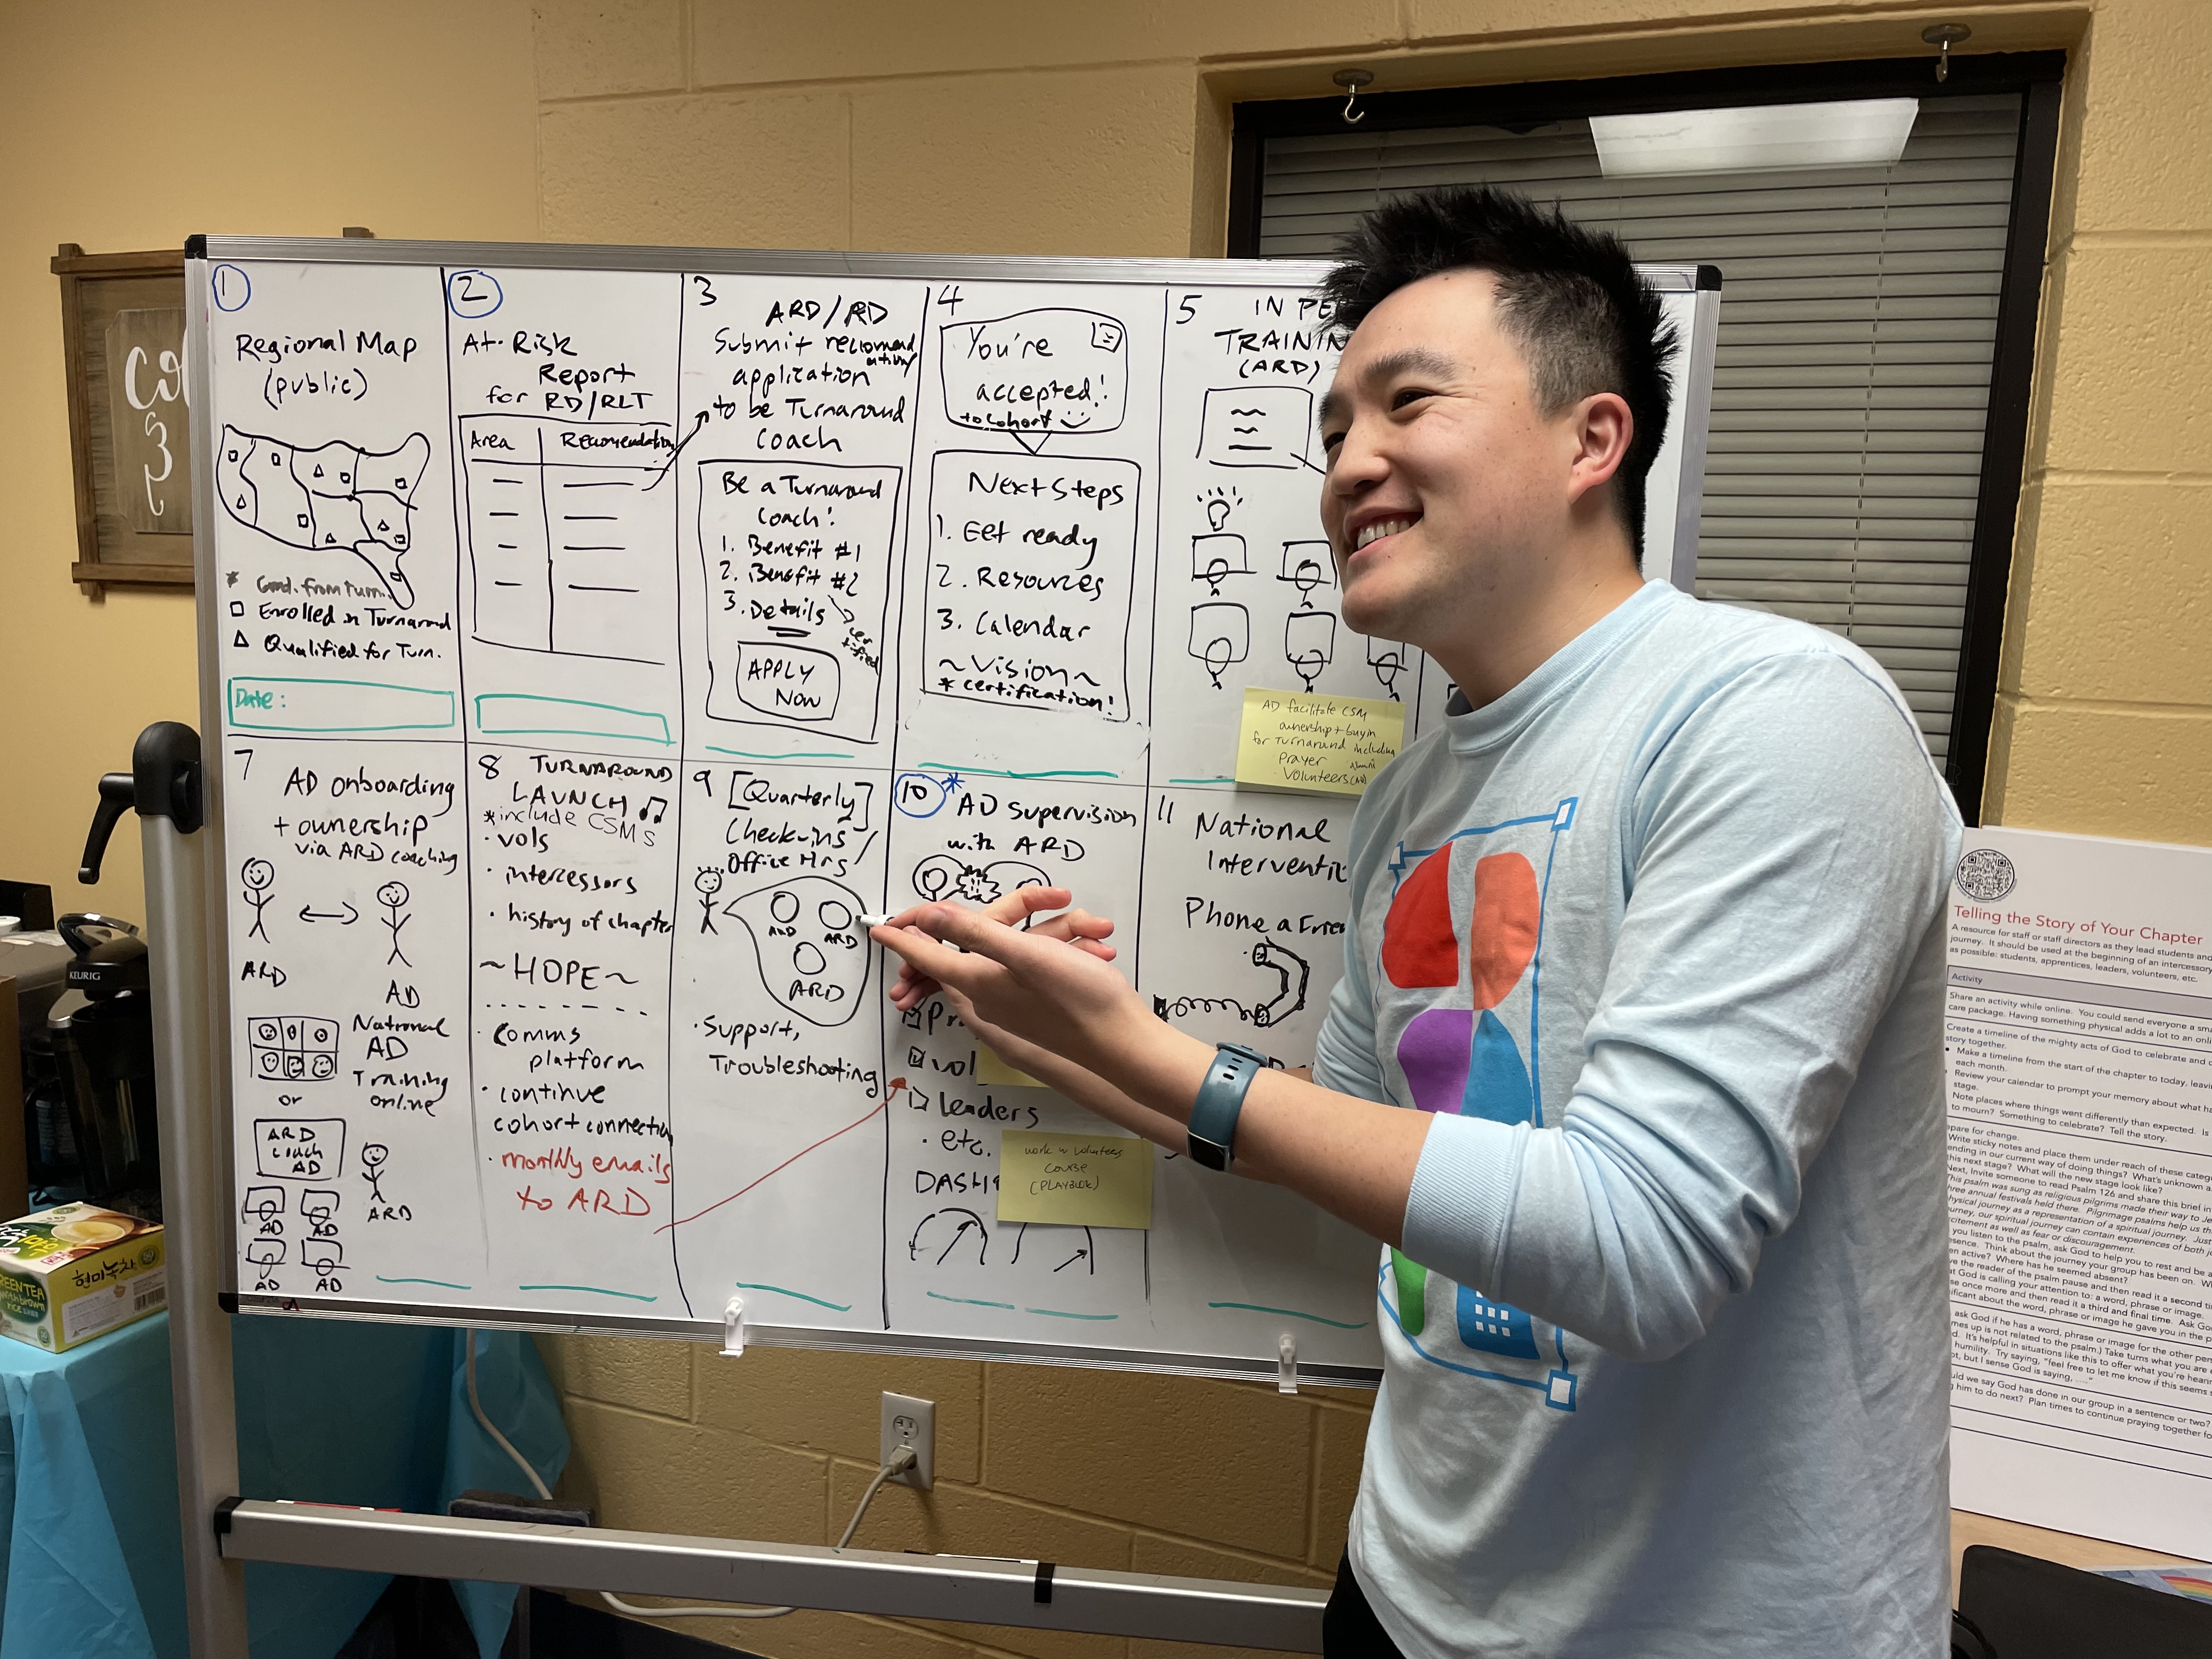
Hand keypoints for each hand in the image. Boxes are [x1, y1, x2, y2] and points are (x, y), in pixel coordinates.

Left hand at [872, 899, 1148, 1081]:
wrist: (1123, 1047)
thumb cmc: (1081, 999)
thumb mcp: (1027, 954)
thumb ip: (975, 932)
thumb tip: (928, 916)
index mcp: (979, 983)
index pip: (927, 955)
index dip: (903, 936)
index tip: (878, 927)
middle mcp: (985, 1003)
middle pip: (950, 964)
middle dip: (944, 940)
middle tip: (927, 925)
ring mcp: (1006, 1016)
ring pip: (984, 971)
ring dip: (995, 946)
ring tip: (997, 937)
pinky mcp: (1027, 1022)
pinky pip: (1007, 984)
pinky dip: (1018, 962)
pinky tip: (1035, 956)